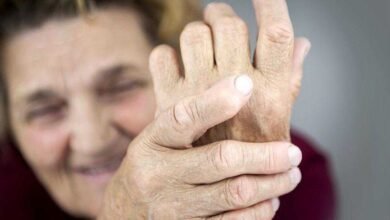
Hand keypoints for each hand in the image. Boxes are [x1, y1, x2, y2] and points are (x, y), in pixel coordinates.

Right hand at [98, 77, 301, 218]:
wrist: (125, 214)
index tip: (248, 84)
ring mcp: (171, 207)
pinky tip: (271, 200)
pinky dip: (260, 211)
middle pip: (221, 159)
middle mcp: (158, 174)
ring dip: (271, 183)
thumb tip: (242, 79)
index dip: (216, 100)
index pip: (184, 117)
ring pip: (234, 193)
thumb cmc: (154, 166)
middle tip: (293, 152)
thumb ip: (193, 114)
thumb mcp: (159, 138)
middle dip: (265, 155)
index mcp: (152, 142)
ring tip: (290, 174)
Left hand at [150, 0, 310, 143]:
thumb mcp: (279, 123)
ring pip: (193, 34)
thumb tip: (303, 43)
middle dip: (223, 15)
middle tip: (221, 20)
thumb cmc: (251, 156)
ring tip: (202, 42)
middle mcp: (235, 89)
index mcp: (270, 92)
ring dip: (198, 31)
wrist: (209, 191)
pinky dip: (167, 54)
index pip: (277, 35)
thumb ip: (290, 80)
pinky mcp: (168, 102)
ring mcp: (197, 94)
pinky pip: (161, 56)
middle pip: (229, 25)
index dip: (271, 5)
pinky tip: (178, 65)